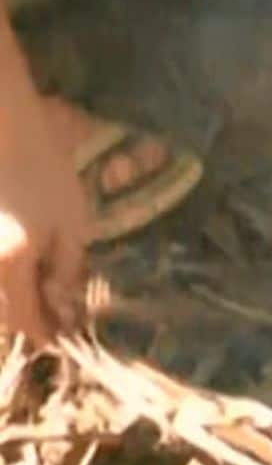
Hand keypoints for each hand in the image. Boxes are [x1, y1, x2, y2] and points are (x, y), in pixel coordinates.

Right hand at [0, 95, 86, 344]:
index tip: (65, 335)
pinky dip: (3, 282)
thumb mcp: (71, 218)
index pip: (26, 322)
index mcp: (12, 264)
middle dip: (27, 320)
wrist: (1, 129)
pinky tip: (22, 267)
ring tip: (39, 289)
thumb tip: (66, 303)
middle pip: (1, 318)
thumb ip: (68, 266)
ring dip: (13, 303)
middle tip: (55, 313)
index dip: (47, 334)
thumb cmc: (43, 168)